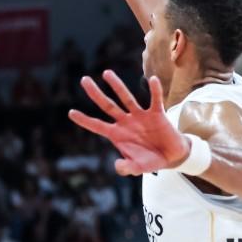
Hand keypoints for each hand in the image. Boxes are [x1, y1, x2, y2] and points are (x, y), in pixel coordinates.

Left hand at [68, 71, 190, 175]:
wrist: (171, 156)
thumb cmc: (151, 161)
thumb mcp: (138, 168)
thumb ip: (127, 168)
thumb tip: (118, 165)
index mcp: (117, 135)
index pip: (97, 125)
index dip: (85, 120)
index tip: (71, 112)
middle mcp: (126, 122)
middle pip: (107, 105)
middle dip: (95, 94)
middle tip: (83, 79)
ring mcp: (140, 116)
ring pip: (126, 98)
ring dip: (117, 86)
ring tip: (106, 73)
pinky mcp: (157, 114)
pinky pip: (155, 100)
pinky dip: (154, 90)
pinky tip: (152, 80)